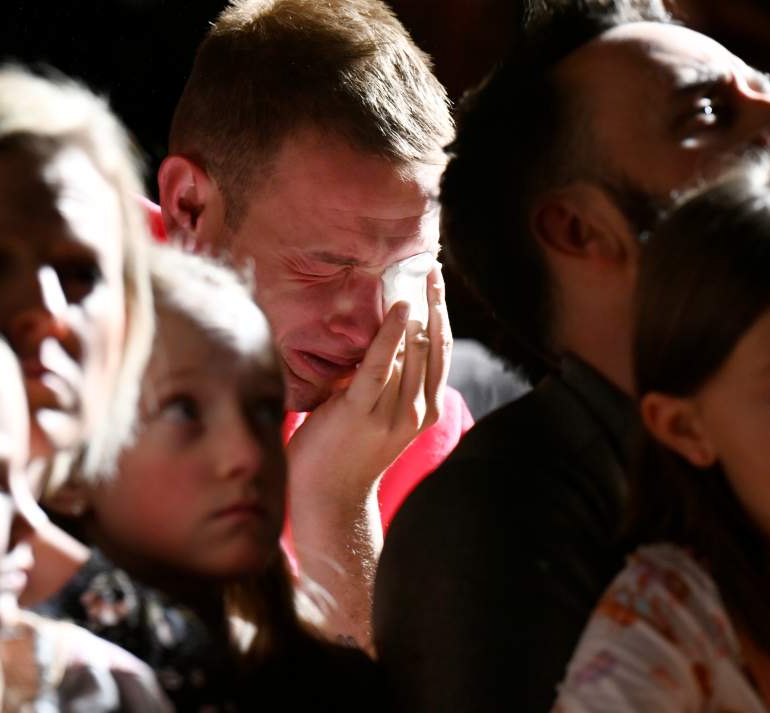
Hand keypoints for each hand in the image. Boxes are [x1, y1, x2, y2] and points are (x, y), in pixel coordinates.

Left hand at [287, 264, 450, 506]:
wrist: (328, 499)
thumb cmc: (345, 451)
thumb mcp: (378, 413)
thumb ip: (386, 381)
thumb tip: (384, 336)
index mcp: (424, 409)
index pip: (441, 352)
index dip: (441, 315)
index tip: (436, 283)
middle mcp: (416, 409)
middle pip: (432, 345)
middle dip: (433, 304)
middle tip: (429, 269)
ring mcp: (391, 412)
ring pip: (411, 351)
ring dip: (414, 311)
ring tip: (413, 278)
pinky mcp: (361, 411)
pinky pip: (379, 365)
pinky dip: (391, 335)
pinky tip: (399, 308)